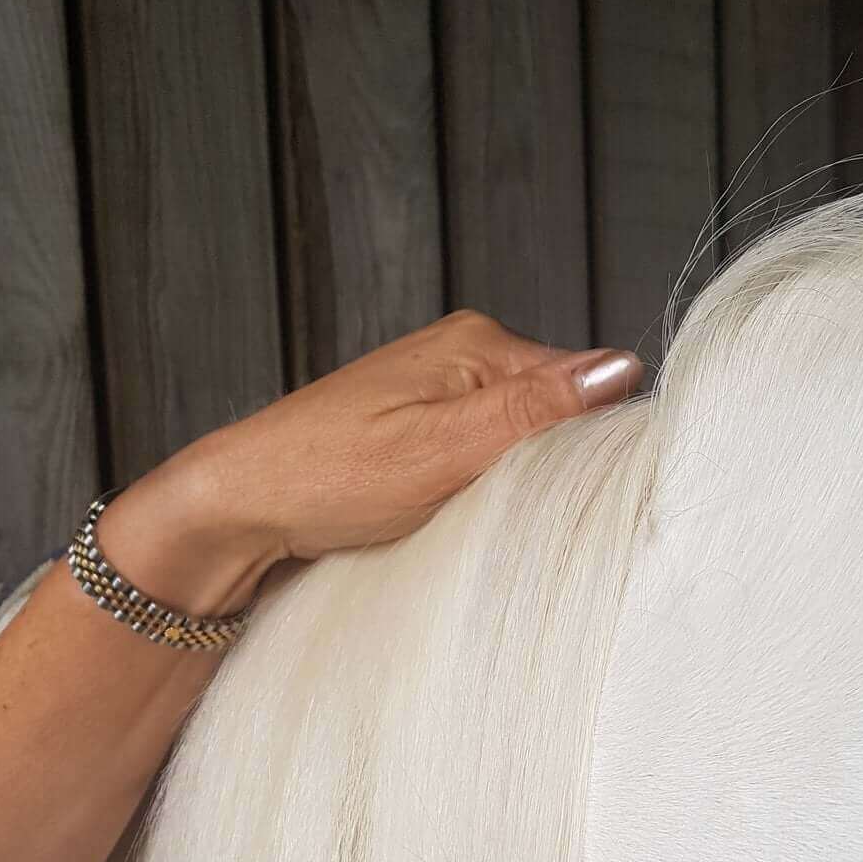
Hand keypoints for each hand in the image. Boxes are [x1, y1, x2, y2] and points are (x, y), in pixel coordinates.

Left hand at [104, 311, 643, 613]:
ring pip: (524, 444)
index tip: (582, 496)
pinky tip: (460, 516)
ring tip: (481, 515)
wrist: (239, 509)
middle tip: (521, 513)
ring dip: (519, 486)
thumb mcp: (440, 448)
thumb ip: (531, 410)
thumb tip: (623, 368)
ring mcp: (443, 395)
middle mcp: (465, 358)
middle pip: (558, 416)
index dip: (596, 446)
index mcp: (478, 345)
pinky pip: (488, 461)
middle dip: (555, 469)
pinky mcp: (426, 434)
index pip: (585, 386)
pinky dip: (485, 494)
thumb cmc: (324, 478)